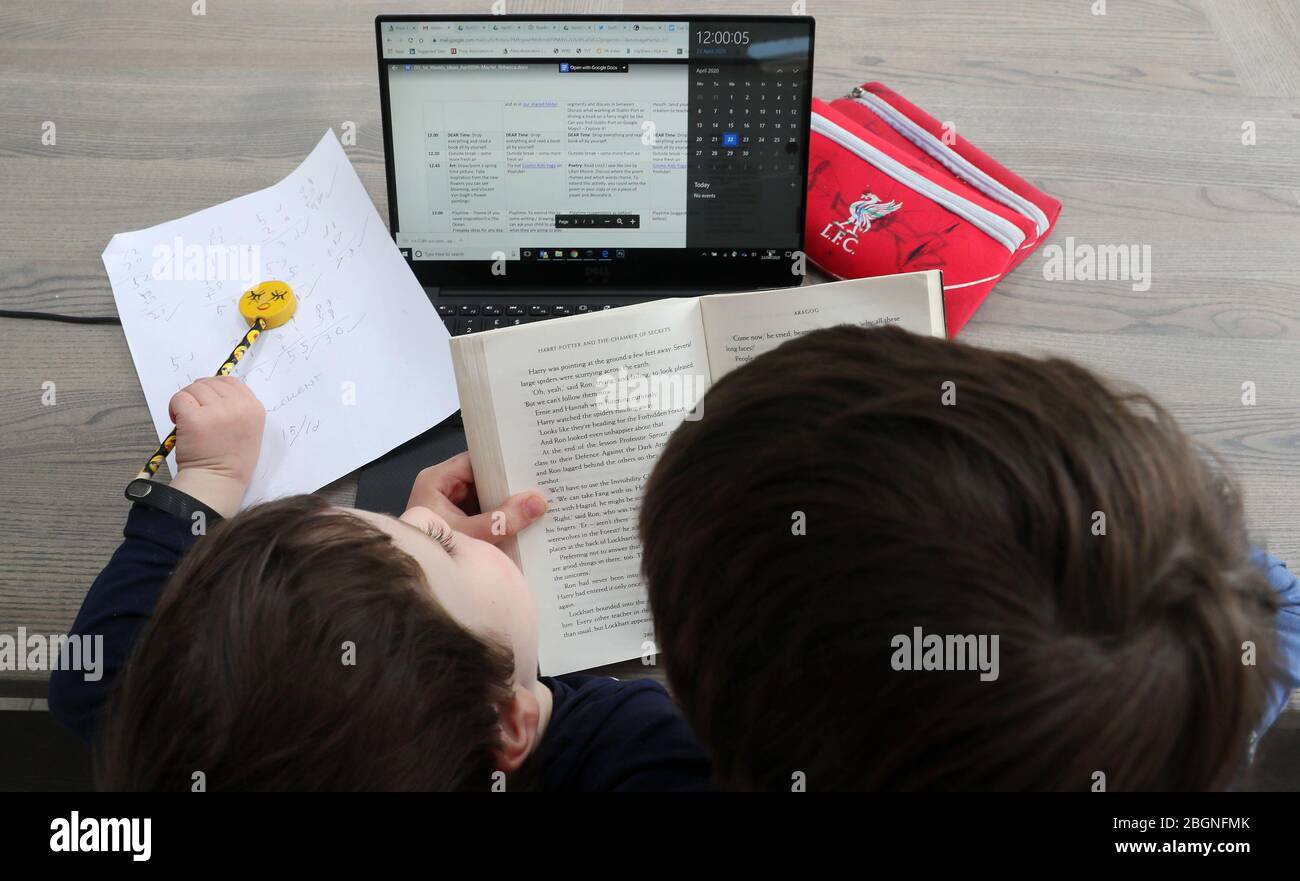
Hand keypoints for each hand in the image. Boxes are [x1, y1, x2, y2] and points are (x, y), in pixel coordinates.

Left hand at [167, 376, 264, 516]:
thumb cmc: (231, 461)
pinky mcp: (195, 418)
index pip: (231, 382)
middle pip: (211, 382)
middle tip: (196, 413)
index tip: (207, 402)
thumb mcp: (248, 430)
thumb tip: (214, 391)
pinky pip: (179, 398)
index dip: (215, 388)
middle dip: (198, 395)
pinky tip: (179, 422)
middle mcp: (239, 406)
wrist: (218, 481)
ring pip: (194, 388)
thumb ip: (239, 408)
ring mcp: (217, 411)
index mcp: (254, 408)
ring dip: (187, 401)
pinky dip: (175, 408)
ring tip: (189, 421)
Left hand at [406, 452, 547, 543]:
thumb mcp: (471, 536)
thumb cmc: (432, 555)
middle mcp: (442, 489)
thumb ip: (503, 520)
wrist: (412, 590)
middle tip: (541, 484)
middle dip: (508, 484)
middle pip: (482, 479)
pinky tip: (526, 518)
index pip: (474, 461)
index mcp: (436, 481)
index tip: (529, 464)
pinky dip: (500, 517)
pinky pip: (484, 512)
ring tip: (540, 499)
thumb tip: (538, 502)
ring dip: (507, 502)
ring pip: (486, 496)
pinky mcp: (459, 522)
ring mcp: (451, 506)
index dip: (501, 462)